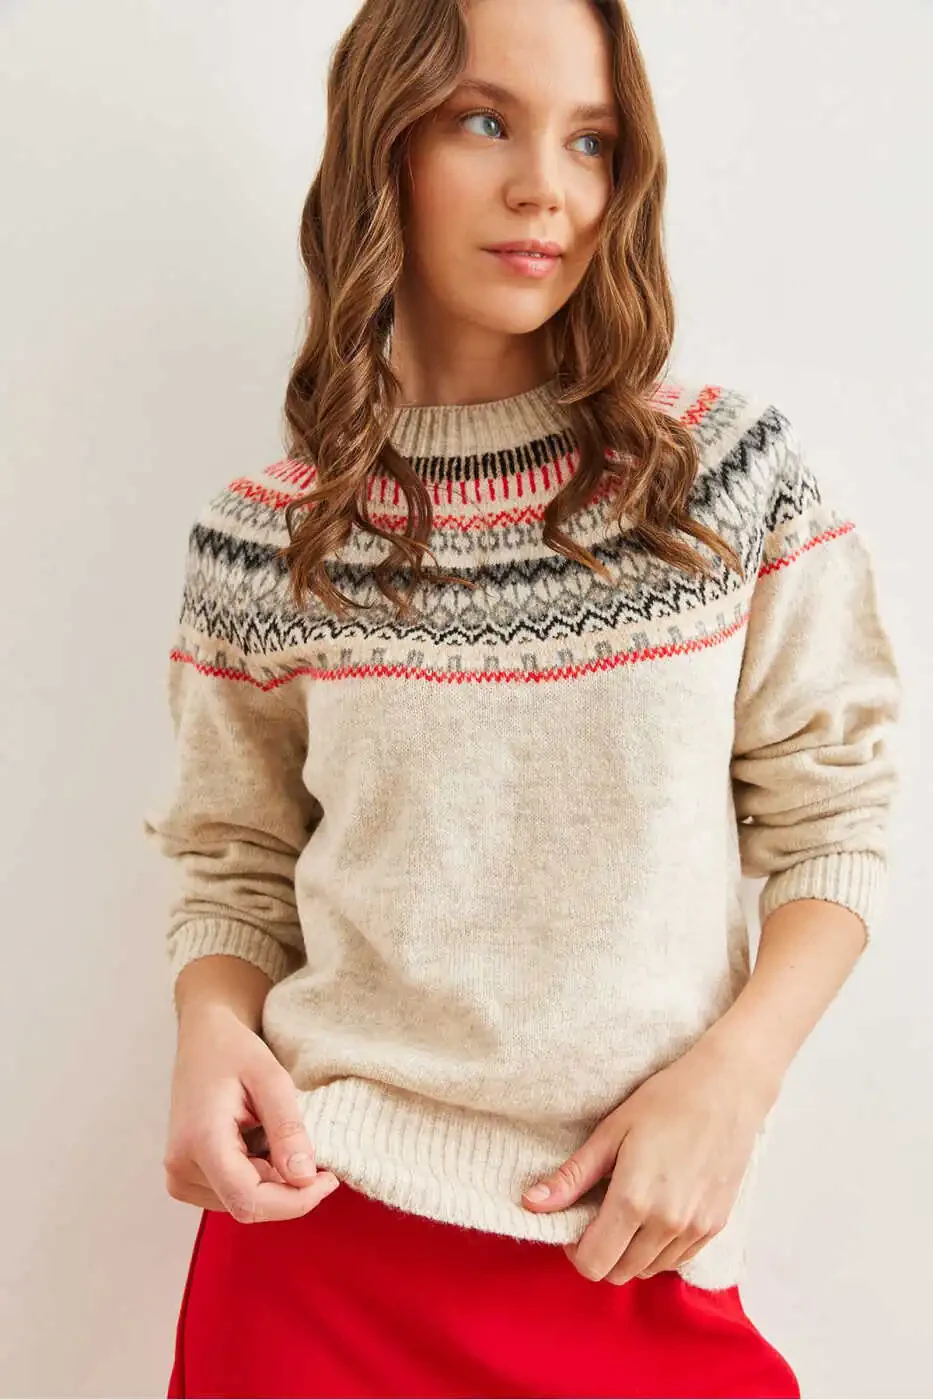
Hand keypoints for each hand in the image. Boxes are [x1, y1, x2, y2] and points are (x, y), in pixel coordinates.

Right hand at [163, 1004, 339, 1221]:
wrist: (203, 1042)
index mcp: (200, 1142)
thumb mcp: (271, 1079)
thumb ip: (288, 1130)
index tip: (328, 1179)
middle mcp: (181, 1168)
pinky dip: (257, 1175)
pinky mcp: (185, 1179)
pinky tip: (255, 1140)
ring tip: (269, 1132)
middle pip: (249, 1205)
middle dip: (288, 1187)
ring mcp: (180, 1177)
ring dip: (272, 1179)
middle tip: (308, 1146)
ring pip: (244, 1203)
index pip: (249, 1200)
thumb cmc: (234, 1052)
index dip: (295, 1201)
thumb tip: (304, 1179)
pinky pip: (233, 1194)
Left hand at [522, 1037, 777, 1283]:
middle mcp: (667, 1224)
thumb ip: (572, 1177)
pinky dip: (658, 1250)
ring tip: (626, 1212)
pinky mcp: (716, 1226)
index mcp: (634, 1201)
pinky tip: (654, 1215)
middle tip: (596, 1217)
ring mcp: (695, 1229)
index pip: (594, 1263)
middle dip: (600, 1254)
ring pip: (648, 1270)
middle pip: (619, 1273)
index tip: (575, 1224)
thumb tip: (530, 1204)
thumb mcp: (611, 1132)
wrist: (728, 1089)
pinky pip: (677, 1260)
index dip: (575, 1251)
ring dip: (629, 1254)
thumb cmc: (666, 1100)